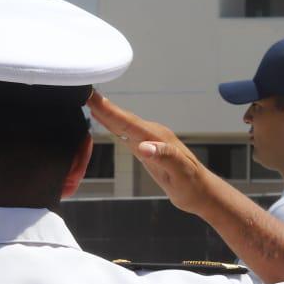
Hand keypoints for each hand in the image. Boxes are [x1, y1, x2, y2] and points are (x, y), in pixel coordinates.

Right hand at [87, 93, 215, 217]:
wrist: (201, 192)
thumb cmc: (192, 185)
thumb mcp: (180, 173)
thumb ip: (164, 156)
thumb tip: (144, 146)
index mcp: (157, 138)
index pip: (128, 122)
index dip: (109, 110)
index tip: (92, 96)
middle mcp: (152, 134)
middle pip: (123, 118)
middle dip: (103, 105)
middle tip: (83, 91)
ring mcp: (150, 140)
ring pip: (123, 123)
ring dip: (106, 112)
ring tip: (88, 100)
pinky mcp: (147, 148)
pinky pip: (126, 132)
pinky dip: (112, 124)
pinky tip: (104, 120)